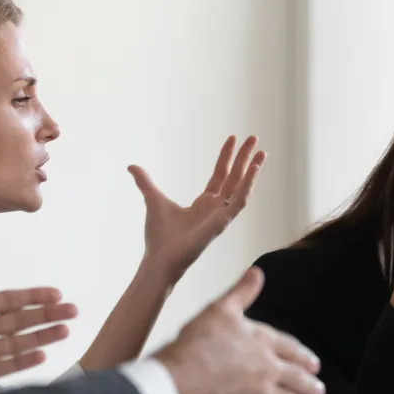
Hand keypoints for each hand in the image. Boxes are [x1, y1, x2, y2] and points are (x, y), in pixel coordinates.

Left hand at [0, 233, 74, 390]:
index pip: (5, 300)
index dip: (31, 296)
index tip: (56, 292)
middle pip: (15, 321)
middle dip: (45, 315)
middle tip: (73, 311)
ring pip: (12, 345)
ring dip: (39, 338)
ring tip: (65, 331)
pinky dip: (18, 364)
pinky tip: (40, 358)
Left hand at [130, 136, 264, 282]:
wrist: (160, 256)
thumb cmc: (159, 235)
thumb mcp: (153, 199)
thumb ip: (145, 182)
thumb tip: (132, 166)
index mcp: (204, 203)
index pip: (220, 175)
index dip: (226, 156)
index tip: (232, 138)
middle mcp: (217, 208)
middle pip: (235, 176)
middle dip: (244, 157)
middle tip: (254, 138)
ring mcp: (222, 215)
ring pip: (242, 186)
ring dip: (252, 168)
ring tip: (261, 151)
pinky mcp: (223, 222)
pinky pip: (240, 201)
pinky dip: (248, 185)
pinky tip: (253, 169)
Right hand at [153, 268, 324, 393]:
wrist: (181, 382)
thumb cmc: (198, 343)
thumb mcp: (219, 310)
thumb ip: (241, 293)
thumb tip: (257, 272)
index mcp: (263, 342)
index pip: (291, 349)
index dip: (304, 357)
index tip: (315, 365)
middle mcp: (268, 369)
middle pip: (296, 378)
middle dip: (310, 385)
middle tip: (320, 391)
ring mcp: (260, 393)